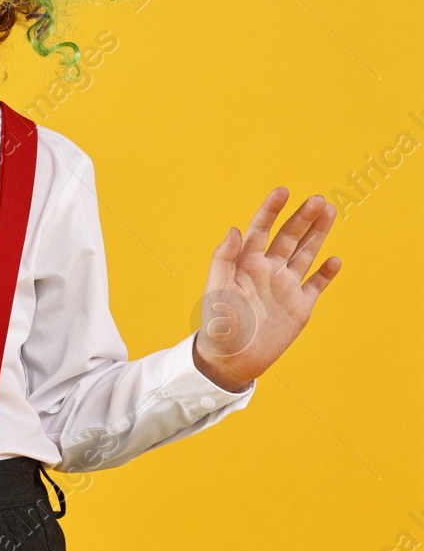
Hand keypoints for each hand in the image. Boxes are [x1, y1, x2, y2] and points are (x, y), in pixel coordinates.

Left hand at [191, 187, 341, 392]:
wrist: (231, 359)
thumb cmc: (218, 323)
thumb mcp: (216, 288)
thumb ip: (223, 258)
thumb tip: (234, 229)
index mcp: (245, 262)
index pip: (260, 229)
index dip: (271, 210)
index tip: (282, 191)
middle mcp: (267, 270)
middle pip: (288, 237)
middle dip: (303, 217)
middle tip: (318, 199)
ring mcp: (285, 287)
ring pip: (305, 254)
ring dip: (317, 234)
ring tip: (330, 212)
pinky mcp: (299, 306)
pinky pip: (316, 285)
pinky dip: (326, 273)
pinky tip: (335, 260)